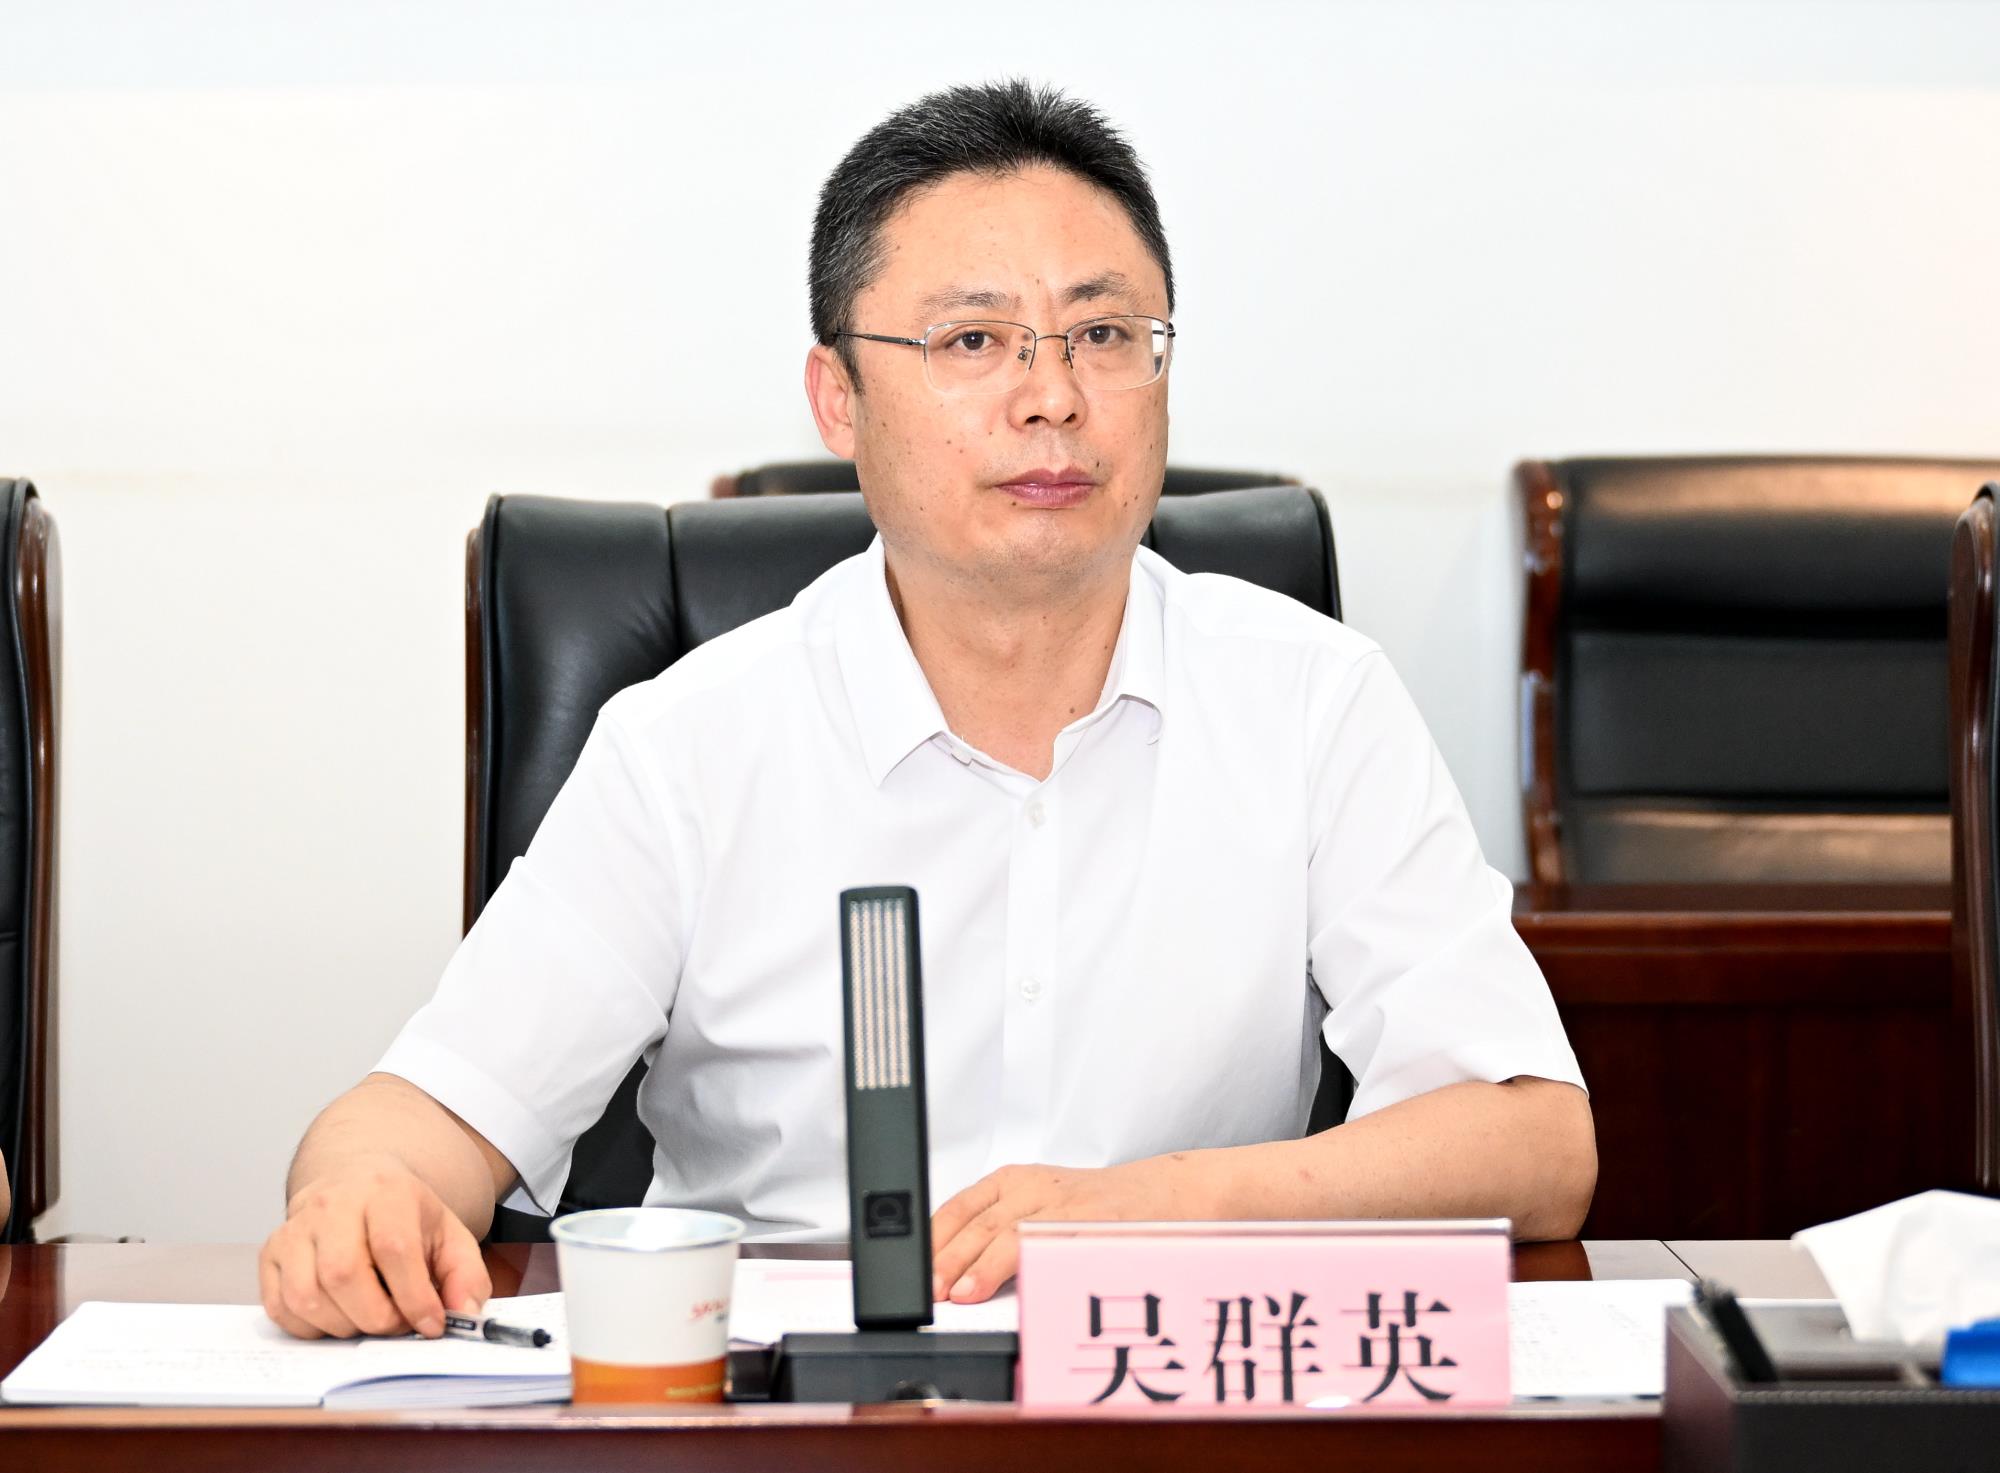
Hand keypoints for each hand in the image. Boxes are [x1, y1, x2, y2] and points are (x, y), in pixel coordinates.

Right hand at [259, 1153, 490, 1339]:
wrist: (357, 1185)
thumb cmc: (404, 1217)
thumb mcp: (448, 1235)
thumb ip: (466, 1274)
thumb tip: (464, 1312)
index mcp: (385, 1192)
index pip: (393, 1248)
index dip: (414, 1296)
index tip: (431, 1324)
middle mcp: (333, 1204)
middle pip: (343, 1274)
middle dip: (376, 1317)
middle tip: (398, 1326)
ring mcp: (295, 1228)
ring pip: (307, 1295)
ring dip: (343, 1326)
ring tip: (370, 1319)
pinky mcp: (270, 1251)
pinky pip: (280, 1306)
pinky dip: (311, 1328)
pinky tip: (339, 1317)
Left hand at [929, 1158, 1191, 1304]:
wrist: (1160, 1192)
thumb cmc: (1091, 1205)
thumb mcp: (1035, 1203)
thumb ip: (994, 1228)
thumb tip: (945, 1269)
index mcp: (1012, 1180)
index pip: (959, 1207)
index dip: (933, 1240)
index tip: (914, 1270)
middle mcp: (1034, 1188)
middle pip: (980, 1223)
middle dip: (949, 1258)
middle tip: (929, 1289)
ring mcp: (1064, 1207)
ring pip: (1012, 1234)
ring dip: (982, 1266)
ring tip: (960, 1293)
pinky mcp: (1092, 1226)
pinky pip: (1056, 1246)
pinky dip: (1030, 1268)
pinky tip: (1017, 1285)